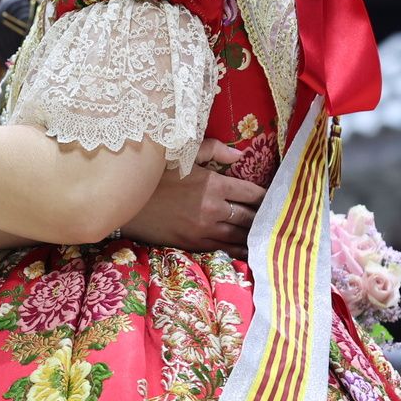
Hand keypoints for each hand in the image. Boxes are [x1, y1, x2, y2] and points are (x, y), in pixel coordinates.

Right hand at [120, 139, 266, 258]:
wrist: (122, 200)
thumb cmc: (152, 174)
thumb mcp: (181, 153)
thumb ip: (213, 150)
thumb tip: (239, 154)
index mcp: (213, 185)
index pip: (252, 192)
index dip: (267, 196)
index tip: (275, 197)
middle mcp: (213, 209)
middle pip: (250, 216)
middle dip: (265, 217)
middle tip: (277, 218)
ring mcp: (203, 229)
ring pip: (239, 236)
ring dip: (255, 235)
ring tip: (268, 236)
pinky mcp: (191, 243)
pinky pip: (223, 249)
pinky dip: (238, 250)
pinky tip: (249, 251)